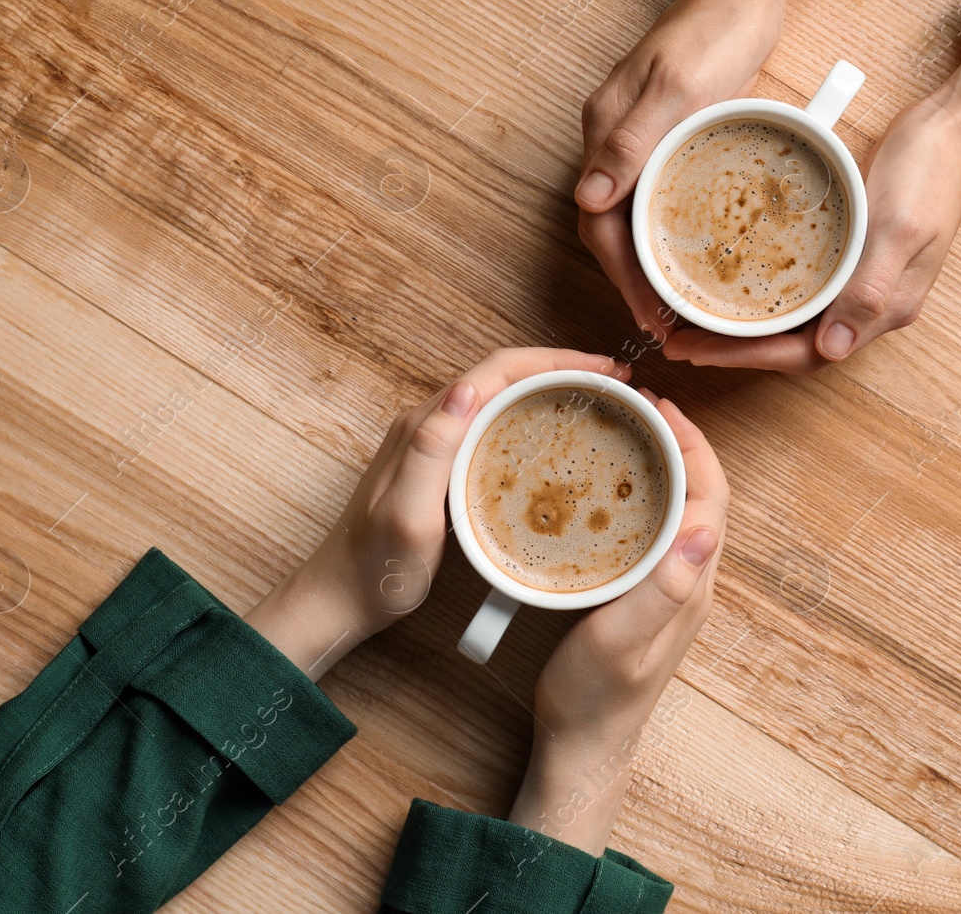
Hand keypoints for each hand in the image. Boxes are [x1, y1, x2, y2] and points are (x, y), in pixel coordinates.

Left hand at [244, 348, 630, 678]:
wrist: (342, 598)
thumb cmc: (375, 566)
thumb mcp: (406, 515)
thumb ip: (431, 451)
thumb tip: (467, 389)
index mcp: (426, 424)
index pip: (499, 370)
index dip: (556, 361)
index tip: (605, 370)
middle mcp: (430, 423)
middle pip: (506, 375)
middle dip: (564, 368)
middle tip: (618, 384)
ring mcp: (436, 443)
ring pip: (503, 397)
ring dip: (553, 390)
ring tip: (601, 402)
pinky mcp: (442, 465)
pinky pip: (497, 426)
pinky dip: (536, 419)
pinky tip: (560, 440)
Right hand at [507, 394, 728, 855]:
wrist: (583, 745)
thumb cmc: (596, 697)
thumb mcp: (620, 641)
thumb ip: (662, 588)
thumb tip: (706, 529)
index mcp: (691, 584)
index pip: (711, 495)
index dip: (692, 444)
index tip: (658, 406)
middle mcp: (690, 580)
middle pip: (702, 493)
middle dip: (680, 442)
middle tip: (640, 405)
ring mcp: (670, 587)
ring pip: (682, 508)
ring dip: (664, 463)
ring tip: (627, 430)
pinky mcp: (647, 593)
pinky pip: (658, 527)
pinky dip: (643, 492)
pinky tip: (610, 486)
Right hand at [578, 0, 805, 339]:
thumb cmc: (714, 34)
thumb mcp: (677, 89)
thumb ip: (631, 143)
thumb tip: (588, 200)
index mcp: (606, 131)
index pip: (599, 222)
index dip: (622, 275)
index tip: (651, 314)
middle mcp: (613, 139)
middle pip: (609, 227)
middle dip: (632, 280)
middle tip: (666, 324)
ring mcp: (637, 139)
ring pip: (630, 217)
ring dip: (648, 263)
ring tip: (678, 303)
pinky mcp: (665, 137)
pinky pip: (654, 198)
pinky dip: (667, 234)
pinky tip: (692, 254)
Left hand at [666, 45, 960, 371]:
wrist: (957, 126)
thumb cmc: (931, 172)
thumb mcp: (899, 229)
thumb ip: (868, 291)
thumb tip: (832, 349)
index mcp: (883, 309)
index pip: (804, 354)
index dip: (746, 358)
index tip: (695, 350)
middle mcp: (868, 303)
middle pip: (792, 344)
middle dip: (734, 347)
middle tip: (677, 336)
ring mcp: (860, 279)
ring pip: (793, 318)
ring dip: (744, 323)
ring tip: (692, 314)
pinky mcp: (851, 253)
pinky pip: (799, 285)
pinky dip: (761, 289)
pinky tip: (729, 275)